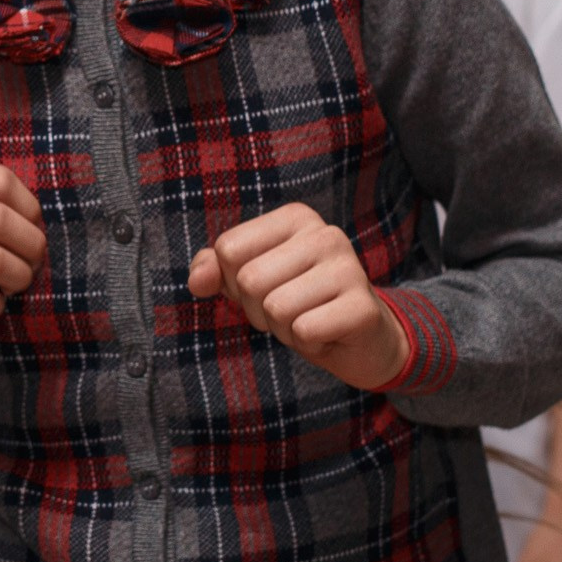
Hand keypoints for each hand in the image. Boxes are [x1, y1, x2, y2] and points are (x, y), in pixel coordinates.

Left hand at [188, 203, 409, 390]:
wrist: (359, 341)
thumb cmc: (299, 303)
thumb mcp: (249, 281)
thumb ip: (214, 270)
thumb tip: (197, 280)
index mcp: (295, 218)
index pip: (228, 249)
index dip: (232, 281)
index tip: (265, 288)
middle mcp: (325, 234)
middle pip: (248, 280)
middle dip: (257, 310)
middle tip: (288, 312)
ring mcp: (349, 268)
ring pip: (275, 308)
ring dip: (283, 329)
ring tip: (308, 321)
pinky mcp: (364, 306)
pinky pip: (304, 330)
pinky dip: (306, 343)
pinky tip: (327, 335)